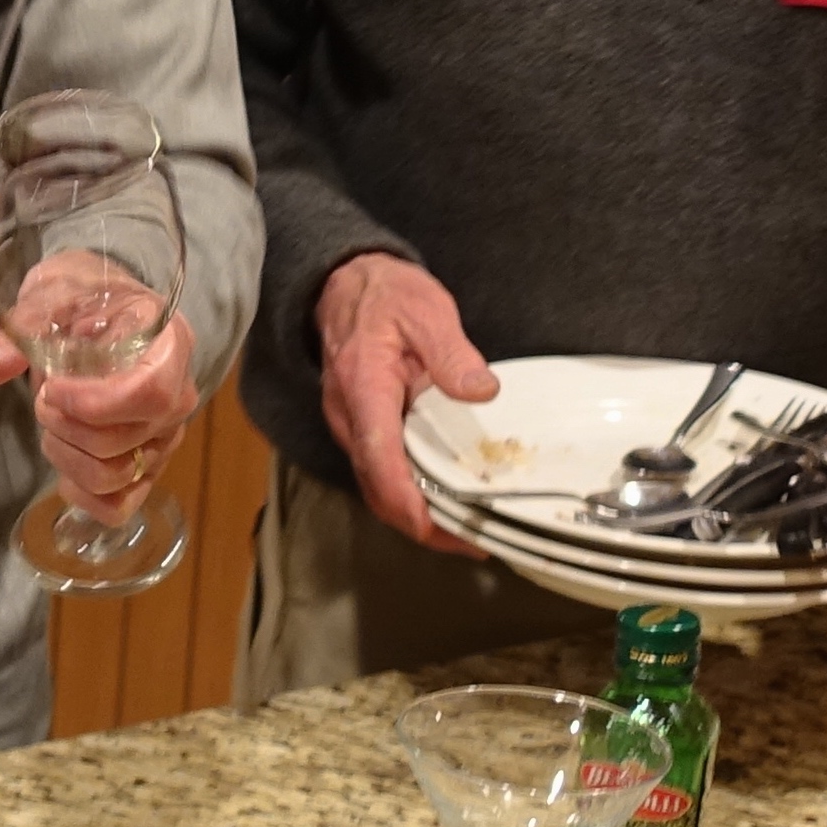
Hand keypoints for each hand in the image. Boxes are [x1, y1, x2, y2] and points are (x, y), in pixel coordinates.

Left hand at [0, 308, 199, 521]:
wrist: (100, 309)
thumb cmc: (81, 298)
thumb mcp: (49, 298)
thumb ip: (17, 332)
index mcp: (169, 345)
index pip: (151, 393)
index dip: (95, 404)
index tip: (52, 389)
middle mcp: (179, 396)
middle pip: (125, 441)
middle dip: (66, 427)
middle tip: (41, 397)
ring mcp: (166, 437)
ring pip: (118, 476)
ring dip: (67, 456)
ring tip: (51, 424)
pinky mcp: (148, 468)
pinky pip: (120, 506)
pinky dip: (83, 495)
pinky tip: (65, 466)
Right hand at [318, 253, 497, 551]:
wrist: (345, 284)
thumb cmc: (386, 296)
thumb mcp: (427, 312)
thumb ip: (452, 354)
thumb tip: (482, 392)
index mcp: (365, 390)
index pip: (379, 461)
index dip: (408, 503)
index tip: (443, 530)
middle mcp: (349, 418)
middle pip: (378, 490)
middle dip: (422, 526)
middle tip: (473, 542)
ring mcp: (351, 427)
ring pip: (377, 487)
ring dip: (417, 515)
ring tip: (466, 530)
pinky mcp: (361, 429)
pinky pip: (381, 472)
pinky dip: (410, 494)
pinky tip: (445, 498)